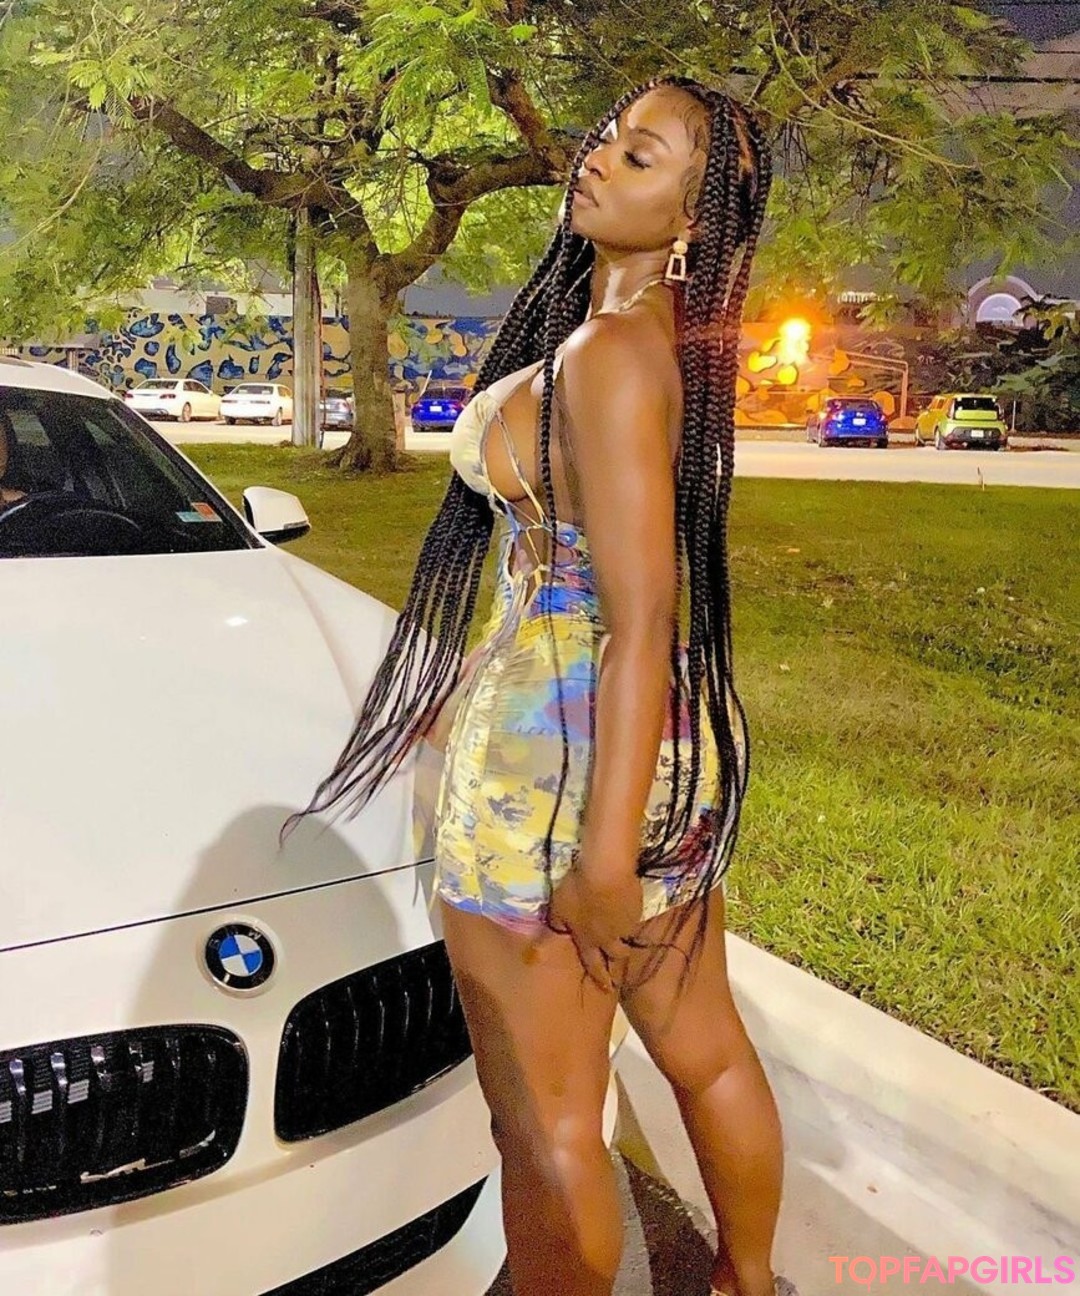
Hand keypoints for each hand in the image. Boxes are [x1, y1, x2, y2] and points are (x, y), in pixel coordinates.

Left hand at [546, 865, 643, 991]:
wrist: (606, 873)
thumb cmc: (577, 892)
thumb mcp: (558, 909)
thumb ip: (557, 925)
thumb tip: (554, 935)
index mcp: (588, 939)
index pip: (593, 964)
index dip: (600, 976)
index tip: (608, 988)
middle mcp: (609, 936)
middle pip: (617, 954)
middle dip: (617, 958)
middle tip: (620, 960)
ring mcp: (626, 922)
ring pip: (627, 934)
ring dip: (625, 934)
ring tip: (625, 930)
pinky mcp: (637, 907)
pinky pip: (634, 914)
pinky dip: (630, 911)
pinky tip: (627, 902)